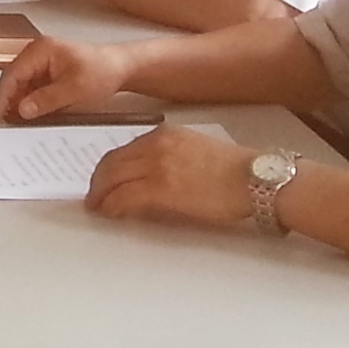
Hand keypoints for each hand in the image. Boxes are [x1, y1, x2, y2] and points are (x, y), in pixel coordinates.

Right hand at [0, 36, 138, 121]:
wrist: (122, 68)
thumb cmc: (103, 71)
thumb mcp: (75, 89)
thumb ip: (46, 99)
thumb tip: (23, 108)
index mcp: (41, 50)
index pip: (12, 73)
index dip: (3, 96)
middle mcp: (38, 53)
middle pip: (14, 78)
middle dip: (9, 100)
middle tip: (5, 121)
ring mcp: (42, 62)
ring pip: (21, 84)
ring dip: (19, 102)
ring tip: (17, 121)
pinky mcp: (48, 72)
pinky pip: (32, 87)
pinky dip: (30, 101)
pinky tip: (31, 114)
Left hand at [84, 123, 255, 227]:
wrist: (255, 179)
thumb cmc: (234, 170)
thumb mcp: (195, 150)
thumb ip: (168, 155)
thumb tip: (147, 175)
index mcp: (164, 134)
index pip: (123, 150)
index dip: (108, 168)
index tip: (102, 180)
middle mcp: (155, 145)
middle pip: (111, 163)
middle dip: (98, 182)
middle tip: (93, 197)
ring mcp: (156, 166)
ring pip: (113, 179)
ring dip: (101, 195)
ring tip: (98, 208)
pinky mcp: (161, 188)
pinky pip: (124, 197)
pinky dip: (112, 206)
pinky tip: (111, 213)